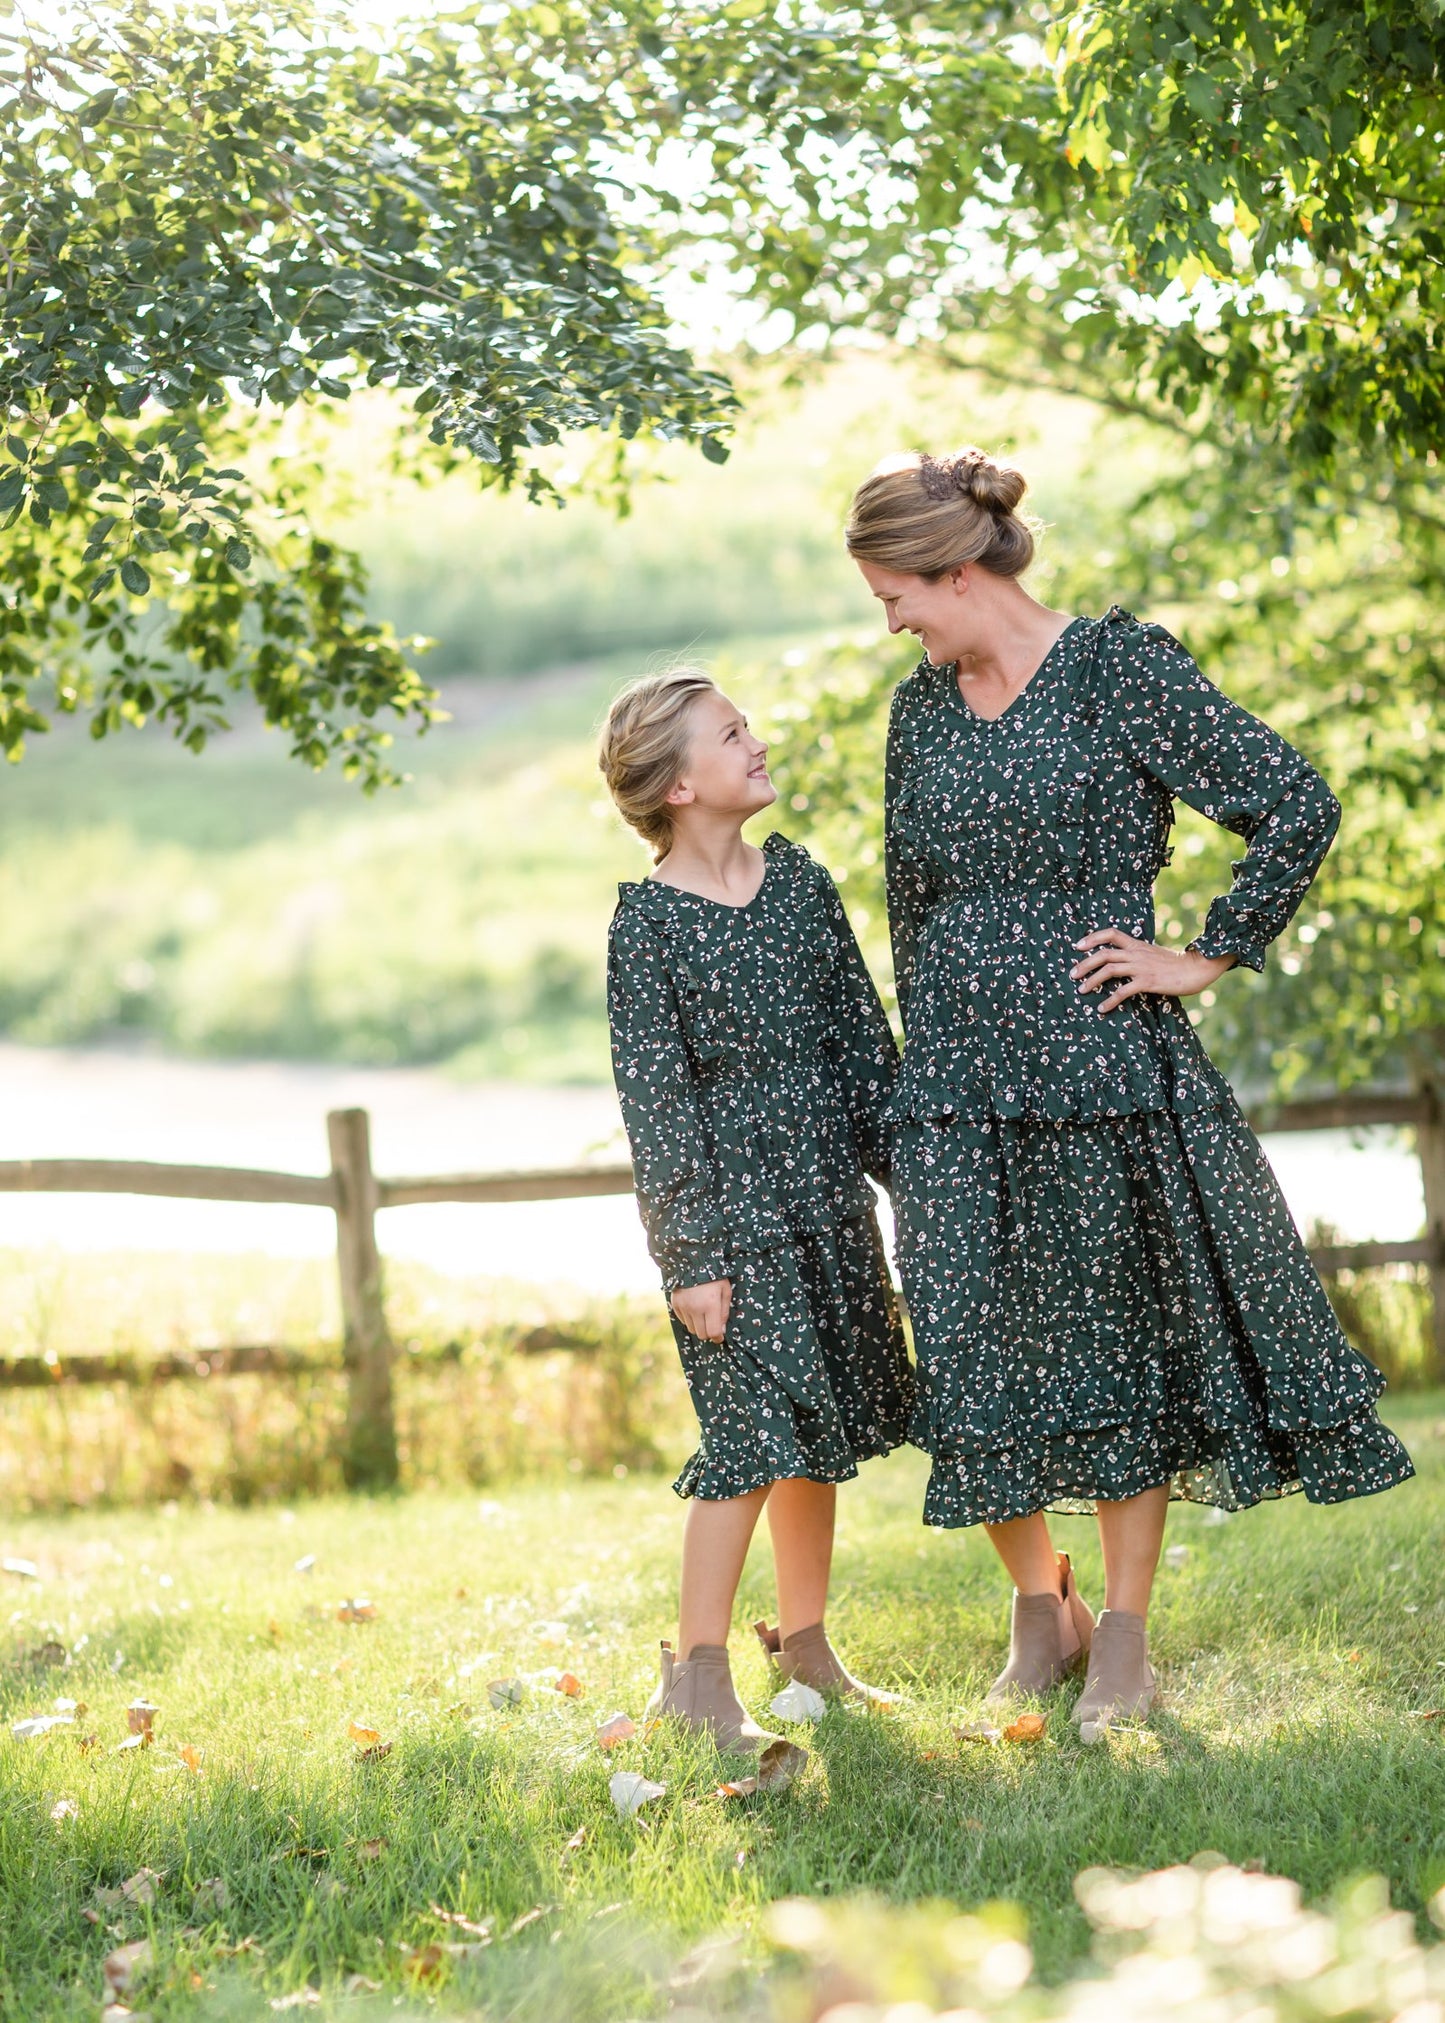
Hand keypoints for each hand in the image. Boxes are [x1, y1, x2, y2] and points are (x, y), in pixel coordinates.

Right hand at [670, 1278, 731, 1342]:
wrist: (692, 1261)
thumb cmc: (714, 1276)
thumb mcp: (725, 1291)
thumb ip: (724, 1312)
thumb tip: (721, 1331)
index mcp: (711, 1305)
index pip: (713, 1332)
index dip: (718, 1337)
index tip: (720, 1336)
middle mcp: (695, 1308)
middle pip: (701, 1334)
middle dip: (708, 1332)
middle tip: (712, 1324)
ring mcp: (683, 1307)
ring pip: (691, 1329)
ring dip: (698, 1326)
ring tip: (703, 1314)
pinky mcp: (675, 1304)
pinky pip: (683, 1320)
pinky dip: (689, 1319)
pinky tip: (694, 1308)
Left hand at [1071, 929, 1235, 1013]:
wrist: (1197, 968)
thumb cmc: (1175, 964)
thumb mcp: (1153, 953)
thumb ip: (1137, 955)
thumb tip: (1123, 961)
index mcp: (1137, 944)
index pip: (1111, 934)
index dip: (1092, 938)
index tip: (1078, 946)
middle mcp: (1136, 953)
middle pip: (1104, 953)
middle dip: (1085, 964)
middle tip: (1072, 975)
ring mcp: (1142, 967)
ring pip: (1109, 969)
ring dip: (1092, 980)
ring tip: (1081, 990)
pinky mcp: (1148, 981)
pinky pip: (1124, 991)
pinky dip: (1110, 1000)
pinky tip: (1102, 1008)